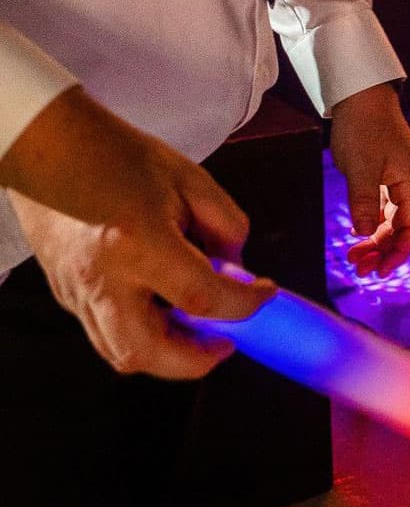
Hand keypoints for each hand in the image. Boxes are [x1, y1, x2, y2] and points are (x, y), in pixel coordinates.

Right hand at [0, 89, 275, 378]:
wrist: (47, 146)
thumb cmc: (118, 156)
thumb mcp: (190, 181)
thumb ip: (225, 228)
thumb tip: (236, 269)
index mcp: (139, 244)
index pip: (204, 298)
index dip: (245, 305)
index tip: (264, 293)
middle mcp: (103, 278)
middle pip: (149, 353)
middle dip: (197, 359)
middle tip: (226, 339)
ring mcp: (76, 292)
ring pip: (121, 354)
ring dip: (167, 354)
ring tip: (197, 328)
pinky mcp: (65, 295)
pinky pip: (104, 334)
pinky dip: (142, 334)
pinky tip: (164, 310)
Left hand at [329, 83, 409, 276]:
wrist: (361, 94)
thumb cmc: (364, 126)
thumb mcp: (361, 167)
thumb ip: (363, 202)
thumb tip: (363, 234)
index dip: (400, 251)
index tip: (382, 270)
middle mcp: (409, 183)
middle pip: (403, 227)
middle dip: (385, 250)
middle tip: (360, 269)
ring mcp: (398, 178)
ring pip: (392, 218)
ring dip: (376, 240)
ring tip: (355, 257)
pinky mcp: (385, 173)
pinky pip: (383, 206)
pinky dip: (372, 223)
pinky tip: (358, 232)